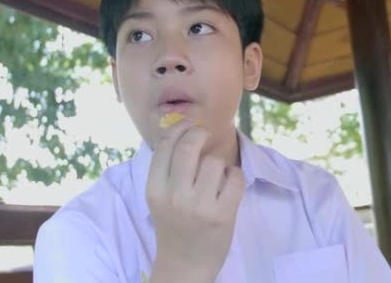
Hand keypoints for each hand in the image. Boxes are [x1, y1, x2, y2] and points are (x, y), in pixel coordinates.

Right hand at [146, 118, 244, 281]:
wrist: (185, 265)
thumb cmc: (175, 225)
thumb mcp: (161, 198)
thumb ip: (168, 169)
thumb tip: (183, 128)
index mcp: (155, 190)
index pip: (165, 146)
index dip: (179, 128)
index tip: (189, 124)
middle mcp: (174, 196)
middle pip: (190, 146)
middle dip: (200, 134)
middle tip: (205, 136)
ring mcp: (198, 206)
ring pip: (215, 162)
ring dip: (220, 165)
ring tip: (217, 179)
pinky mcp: (222, 215)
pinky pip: (236, 178)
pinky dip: (236, 177)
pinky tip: (229, 187)